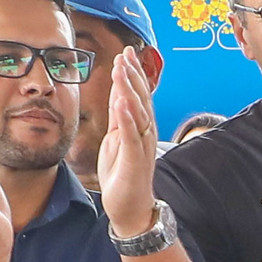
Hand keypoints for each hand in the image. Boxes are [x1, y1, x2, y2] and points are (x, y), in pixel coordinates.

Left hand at [97, 49, 160, 237]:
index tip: (126, 53)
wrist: (130, 208)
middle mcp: (144, 134)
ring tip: (122, 70)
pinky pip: (132, 136)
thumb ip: (119, 119)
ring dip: (130, 90)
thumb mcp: (116, 141)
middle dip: (133, 76)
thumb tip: (117, 96)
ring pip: (138, 113)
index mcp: (137, 128)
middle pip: (140, 99)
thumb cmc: (123, 175)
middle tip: (126, 54)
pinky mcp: (135, 160)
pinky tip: (122, 102)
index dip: (132, 74)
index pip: (136, 96)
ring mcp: (142, 146)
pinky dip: (128, 118)